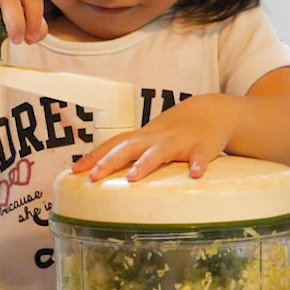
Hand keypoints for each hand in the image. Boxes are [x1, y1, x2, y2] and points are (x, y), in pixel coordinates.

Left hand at [72, 93, 238, 181]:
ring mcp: (181, 141)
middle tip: (94, 178)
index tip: (75, 171)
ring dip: (146, 163)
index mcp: (144, 137)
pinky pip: (201, 156)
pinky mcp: (203, 147)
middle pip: (130, 147)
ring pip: (160, 151)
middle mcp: (158, 137)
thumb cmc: (177, 130)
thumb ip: (133, 153)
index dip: (94, 156)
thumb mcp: (152, 138)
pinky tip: (195, 175)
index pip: (114, 143)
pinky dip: (198, 164)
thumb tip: (104, 172)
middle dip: (110, 161)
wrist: (214, 111)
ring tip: (133, 178)